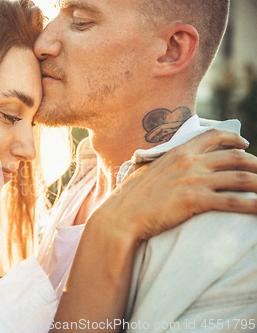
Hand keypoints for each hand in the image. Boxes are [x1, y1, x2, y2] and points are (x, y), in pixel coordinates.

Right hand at [96, 129, 256, 243]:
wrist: (121, 216)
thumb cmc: (131, 197)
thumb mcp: (148, 171)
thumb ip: (164, 164)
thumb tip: (169, 165)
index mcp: (178, 152)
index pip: (213, 135)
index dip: (234, 139)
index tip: (245, 146)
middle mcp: (189, 162)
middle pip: (235, 157)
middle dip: (256, 165)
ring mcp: (193, 180)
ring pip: (240, 177)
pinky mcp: (195, 200)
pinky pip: (234, 201)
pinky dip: (252, 205)